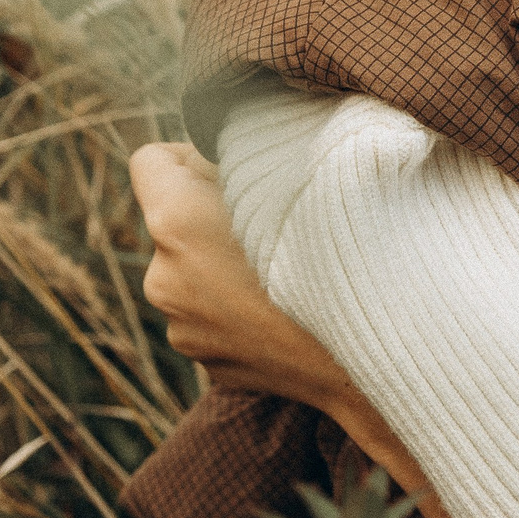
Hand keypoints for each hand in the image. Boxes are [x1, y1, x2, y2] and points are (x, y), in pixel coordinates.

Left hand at [130, 143, 449, 517]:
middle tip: (268, 222)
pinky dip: (239, 308)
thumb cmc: (336, 251)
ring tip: (283, 270)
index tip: (230, 169)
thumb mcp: (285, 178)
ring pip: (193, 272)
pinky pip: (214, 316)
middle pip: (174, 222)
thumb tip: (220, 156)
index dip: (189, 155)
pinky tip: (283, 309)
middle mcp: (163, 278)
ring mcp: (181, 328)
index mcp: (174, 223)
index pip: (150, 162)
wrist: (369, 352)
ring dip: (224, 265)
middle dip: (210, 215)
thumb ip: (236, 161)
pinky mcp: (206, 362)